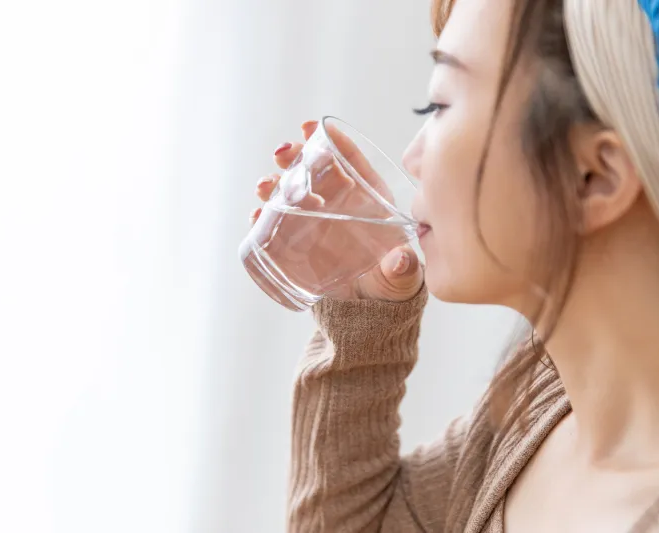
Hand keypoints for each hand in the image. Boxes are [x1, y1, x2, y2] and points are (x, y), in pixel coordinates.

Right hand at [249, 120, 422, 301]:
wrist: (366, 310)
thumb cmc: (390, 284)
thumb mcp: (399, 277)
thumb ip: (401, 270)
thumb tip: (400, 260)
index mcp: (369, 200)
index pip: (351, 164)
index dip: (334, 143)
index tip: (313, 127)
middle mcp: (339, 205)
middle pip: (315, 171)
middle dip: (295, 156)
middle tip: (282, 152)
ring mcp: (316, 221)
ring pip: (292, 193)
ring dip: (274, 184)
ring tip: (264, 185)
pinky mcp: (298, 242)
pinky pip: (278, 225)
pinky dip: (265, 219)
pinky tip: (257, 217)